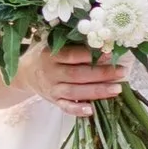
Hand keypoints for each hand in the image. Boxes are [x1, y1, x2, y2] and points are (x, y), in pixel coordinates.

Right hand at [15, 42, 129, 108]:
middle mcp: (51, 73)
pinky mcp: (54, 101)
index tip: (110, 53)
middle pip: (77, 75)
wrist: (25, 72)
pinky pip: (66, 107)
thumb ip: (71, 41)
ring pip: (75, 92)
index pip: (72, 56)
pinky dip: (78, 110)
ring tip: (117, 89)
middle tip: (122, 72)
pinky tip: (92, 110)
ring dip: (97, 91)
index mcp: (51, 55)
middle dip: (101, 74)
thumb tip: (100, 38)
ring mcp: (52, 89)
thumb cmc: (45, 53)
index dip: (91, 55)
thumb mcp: (52, 42)